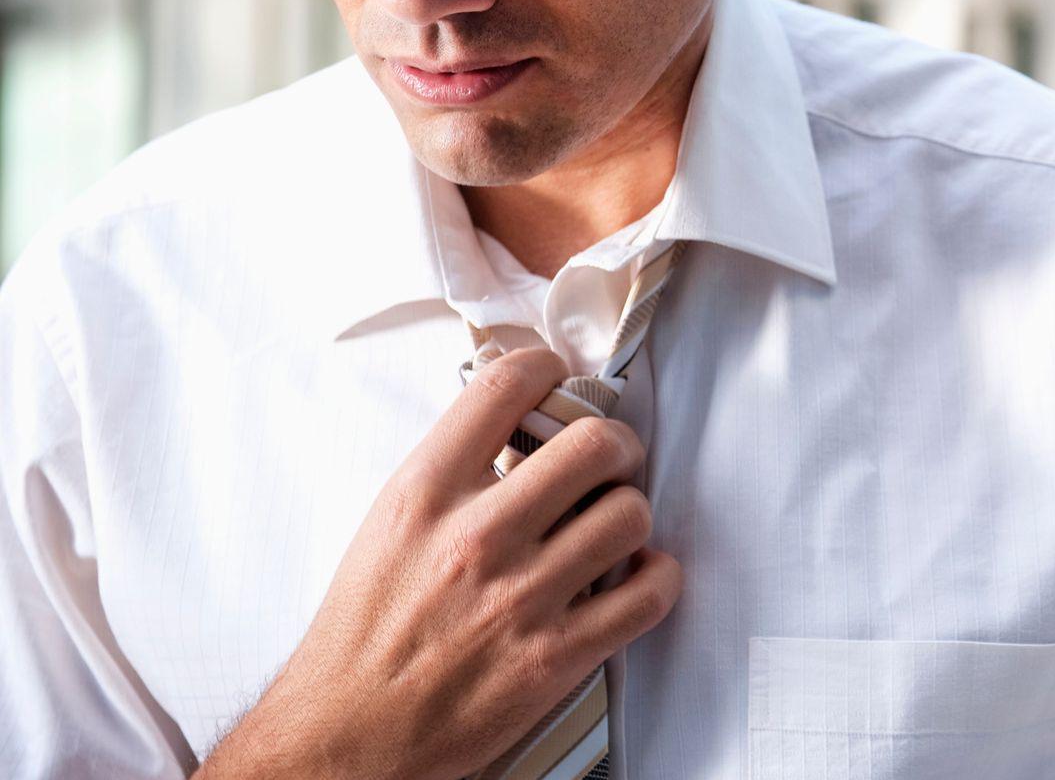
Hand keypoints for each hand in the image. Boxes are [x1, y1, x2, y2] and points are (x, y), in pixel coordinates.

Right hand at [197, 349, 682, 779]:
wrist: (347, 735)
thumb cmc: (366, 631)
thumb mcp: (389, 525)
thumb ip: (454, 471)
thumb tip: (523, 425)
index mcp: (424, 494)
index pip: (504, 386)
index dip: (547, 369)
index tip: (558, 382)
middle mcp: (477, 537)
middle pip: (595, 443)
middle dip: (615, 444)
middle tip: (608, 461)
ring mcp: (521, 597)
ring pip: (630, 512)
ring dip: (630, 514)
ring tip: (610, 527)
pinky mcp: (556, 656)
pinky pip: (649, 593)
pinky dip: (656, 578)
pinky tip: (636, 576)